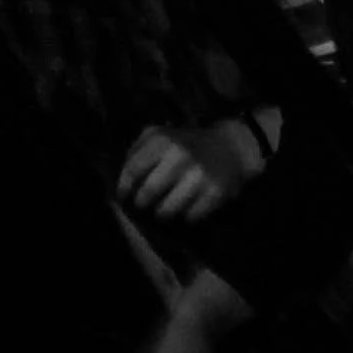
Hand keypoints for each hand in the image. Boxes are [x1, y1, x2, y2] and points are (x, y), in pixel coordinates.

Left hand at [115, 114, 270, 226]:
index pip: (131, 172)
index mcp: (163, 140)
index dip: (125, 188)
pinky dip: (187, 216)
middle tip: (146, 203)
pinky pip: (189, 217)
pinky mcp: (215, 192)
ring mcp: (199, 175)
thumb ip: (137, 151)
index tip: (126, 196)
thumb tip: (121, 181)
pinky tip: (189, 205)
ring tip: (166, 207)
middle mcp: (180, 156)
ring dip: (163, 213)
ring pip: (165, 211)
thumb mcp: (161, 135)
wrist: (232, 147)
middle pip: (146, 196)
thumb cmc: (187, 144)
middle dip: (143, 203)